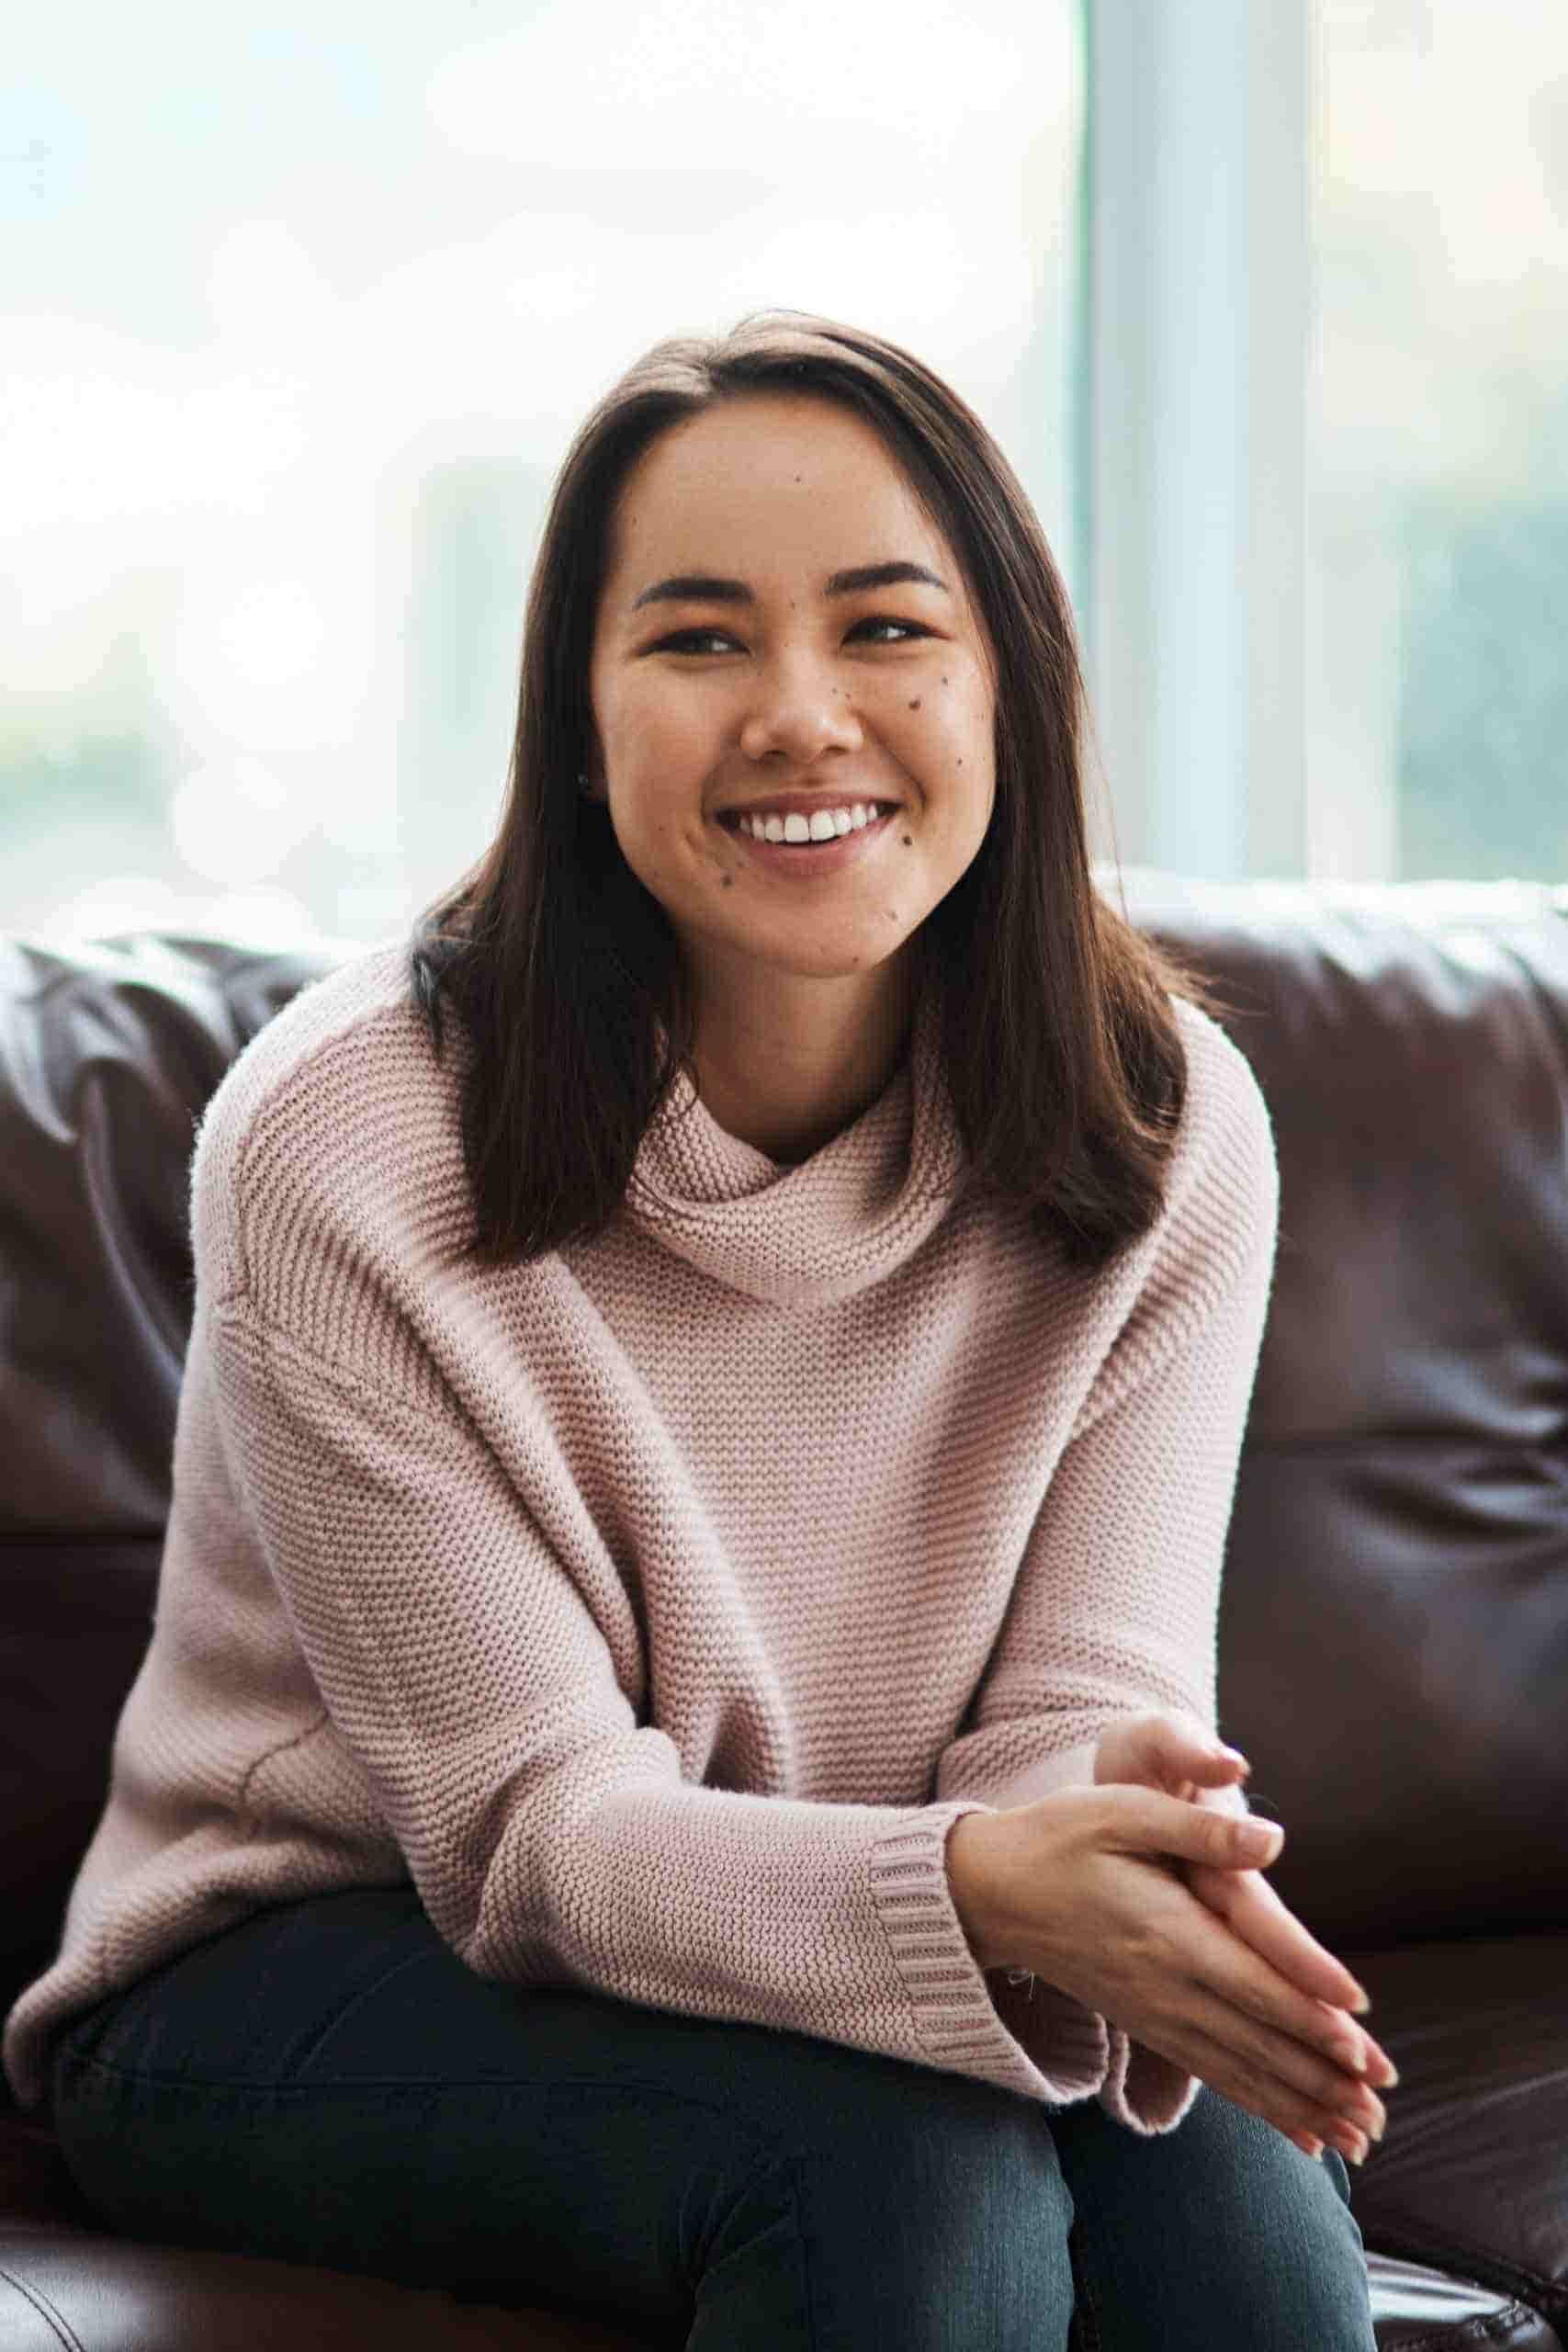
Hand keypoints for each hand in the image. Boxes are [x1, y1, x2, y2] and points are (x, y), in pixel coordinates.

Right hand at [951, 1780, 1391, 2159]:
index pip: (1250, 1980)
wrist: (991, 1894)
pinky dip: (1263, 2106)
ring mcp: (1155, 2013)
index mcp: (1166, 1930)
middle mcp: (1164, 1985)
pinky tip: (1303, 2134)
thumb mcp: (1123, 1811)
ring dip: (1302, 2101)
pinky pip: (1214, 2075)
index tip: (1360, 2037)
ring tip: (1361, 2134)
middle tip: (1383, 2101)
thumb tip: (1273, 1841)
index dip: (1306, 2010)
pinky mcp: (1148, 2026)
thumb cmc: (1061, 1838)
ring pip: (1241, 2068)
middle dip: (1323, 2072)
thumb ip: (1200, 1831)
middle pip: (1256, 2038)